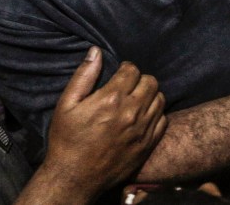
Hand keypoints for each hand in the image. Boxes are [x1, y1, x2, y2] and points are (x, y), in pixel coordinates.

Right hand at [30, 49, 166, 202]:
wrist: (75, 178)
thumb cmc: (67, 140)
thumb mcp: (67, 104)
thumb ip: (84, 75)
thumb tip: (96, 51)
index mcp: (112, 98)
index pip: (132, 70)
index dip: (126, 68)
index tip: (120, 74)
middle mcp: (132, 112)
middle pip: (150, 82)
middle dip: (140, 80)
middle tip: (129, 86)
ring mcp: (142, 130)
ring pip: (160, 99)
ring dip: (149, 95)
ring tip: (136, 100)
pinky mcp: (147, 145)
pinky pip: (163, 120)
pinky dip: (155, 114)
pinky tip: (142, 117)